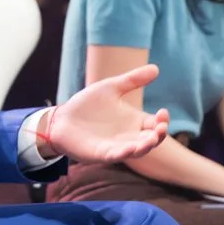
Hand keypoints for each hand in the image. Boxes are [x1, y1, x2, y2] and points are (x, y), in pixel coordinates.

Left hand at [37, 65, 169, 163]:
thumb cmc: (87, 104)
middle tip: (161, 128)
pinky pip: (116, 156)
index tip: (162, 112)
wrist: (61, 119)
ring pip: (137, 151)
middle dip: (159, 136)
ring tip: (152, 139)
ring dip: (146, 146)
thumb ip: (132, 80)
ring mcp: (116, 146)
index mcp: (133, 121)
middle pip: (151, 140)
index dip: (162, 121)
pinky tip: (130, 148)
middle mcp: (129, 136)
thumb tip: (156, 68)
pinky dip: (124, 153)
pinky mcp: (102, 153)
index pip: (155, 124)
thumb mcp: (111, 88)